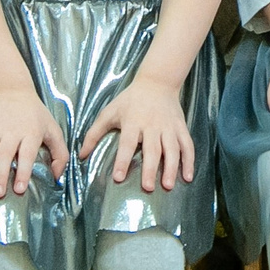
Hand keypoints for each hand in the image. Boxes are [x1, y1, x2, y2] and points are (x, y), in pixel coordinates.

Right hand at [0, 85, 69, 197]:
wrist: (11, 90)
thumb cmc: (35, 115)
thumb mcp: (53, 129)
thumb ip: (60, 153)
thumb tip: (56, 176)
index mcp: (30, 133)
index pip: (26, 154)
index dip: (23, 171)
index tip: (19, 189)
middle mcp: (10, 131)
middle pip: (3, 154)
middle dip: (0, 175)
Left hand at [88, 75, 194, 193]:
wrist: (157, 82)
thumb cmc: (130, 100)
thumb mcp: (109, 112)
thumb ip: (94, 134)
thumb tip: (81, 155)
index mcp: (132, 122)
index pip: (127, 143)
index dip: (122, 160)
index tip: (118, 177)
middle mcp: (152, 125)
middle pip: (152, 149)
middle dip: (151, 169)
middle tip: (148, 188)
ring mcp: (168, 127)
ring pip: (172, 149)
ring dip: (171, 168)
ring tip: (168, 186)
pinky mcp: (181, 127)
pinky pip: (187, 145)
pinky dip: (189, 161)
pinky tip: (188, 176)